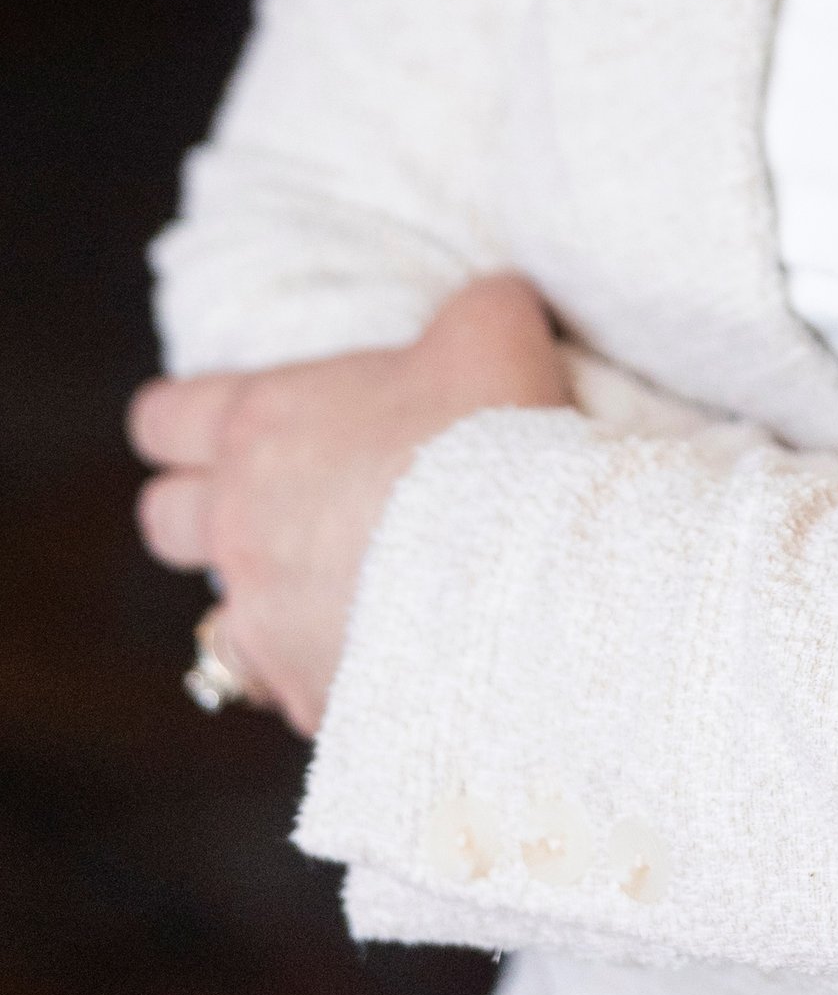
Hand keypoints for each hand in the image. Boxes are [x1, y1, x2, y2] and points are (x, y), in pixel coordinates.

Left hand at [128, 274, 567, 737]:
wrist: (518, 567)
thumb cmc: (493, 432)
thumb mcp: (492, 326)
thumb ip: (469, 308)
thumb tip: (485, 306)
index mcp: (263, 423)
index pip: (163, 420)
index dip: (181, 423)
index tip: (218, 427)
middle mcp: (239, 521)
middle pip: (164, 519)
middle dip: (205, 512)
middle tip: (280, 504)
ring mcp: (260, 615)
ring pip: (214, 617)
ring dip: (261, 601)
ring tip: (331, 591)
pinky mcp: (301, 688)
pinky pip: (285, 684)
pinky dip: (320, 671)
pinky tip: (378, 655)